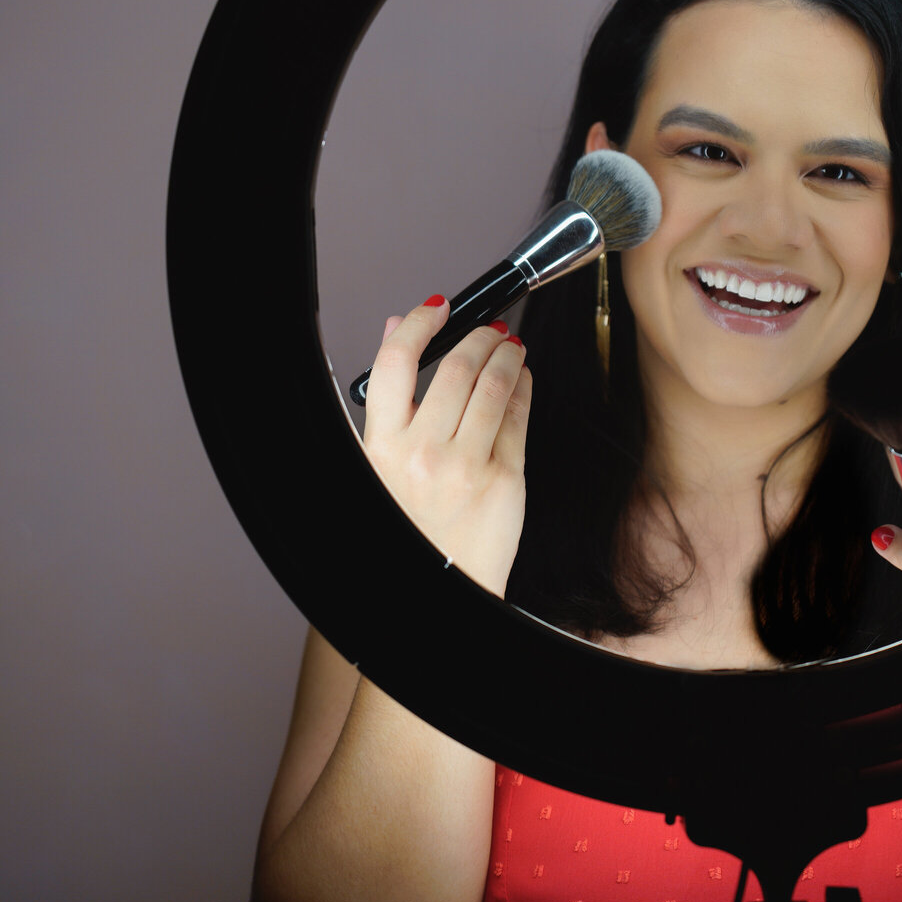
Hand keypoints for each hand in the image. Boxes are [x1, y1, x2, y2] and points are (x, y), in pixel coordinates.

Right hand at [361, 296, 530, 596]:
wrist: (436, 593)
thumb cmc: (408, 527)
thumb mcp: (378, 463)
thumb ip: (388, 397)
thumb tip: (398, 328)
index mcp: (381, 447)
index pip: (395, 361)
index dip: (419, 322)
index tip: (436, 307)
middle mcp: (422, 453)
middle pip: (457, 366)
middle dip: (479, 336)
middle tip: (489, 330)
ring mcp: (466, 465)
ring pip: (495, 384)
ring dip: (507, 354)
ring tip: (510, 348)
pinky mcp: (505, 479)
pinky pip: (519, 416)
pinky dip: (523, 388)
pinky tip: (522, 381)